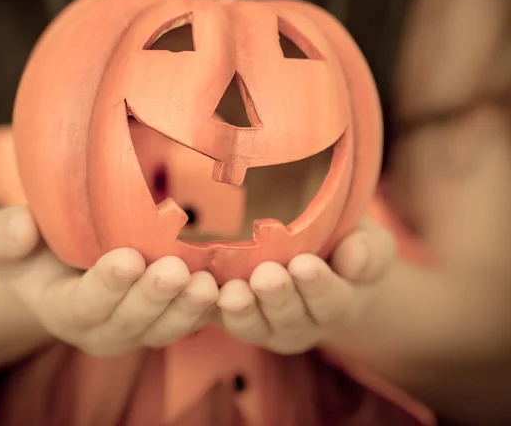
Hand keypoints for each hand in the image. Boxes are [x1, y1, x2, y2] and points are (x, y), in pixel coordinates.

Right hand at [0, 206, 218, 355]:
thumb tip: (19, 226)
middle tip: (174, 270)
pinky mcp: (170, 316)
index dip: (105, 285)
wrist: (69, 265)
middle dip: (153, 297)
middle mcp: (106, 328)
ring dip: (188, 308)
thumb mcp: (8, 240)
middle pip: (131, 321)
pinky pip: (192, 319)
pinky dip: (211, 308)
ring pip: (166, 326)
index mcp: (65, 310)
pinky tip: (229, 286)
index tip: (127, 259)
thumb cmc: (39, 248)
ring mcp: (142, 326)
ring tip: (206, 283)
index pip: (83, 304)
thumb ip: (4, 235)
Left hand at [216, 219, 396, 353]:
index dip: (318, 286)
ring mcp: (266, 325)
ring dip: (242, 310)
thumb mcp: (368, 242)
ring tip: (231, 292)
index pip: (331, 301)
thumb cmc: (344, 244)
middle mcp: (302, 324)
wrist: (315, 259)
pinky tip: (200, 289)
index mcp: (338, 304)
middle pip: (289, 318)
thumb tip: (354, 258)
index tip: (304, 264)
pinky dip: (208, 307)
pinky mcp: (234, 317)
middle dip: (277, 297)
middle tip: (265, 275)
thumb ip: (368, 250)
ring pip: (253, 326)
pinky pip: (219, 319)